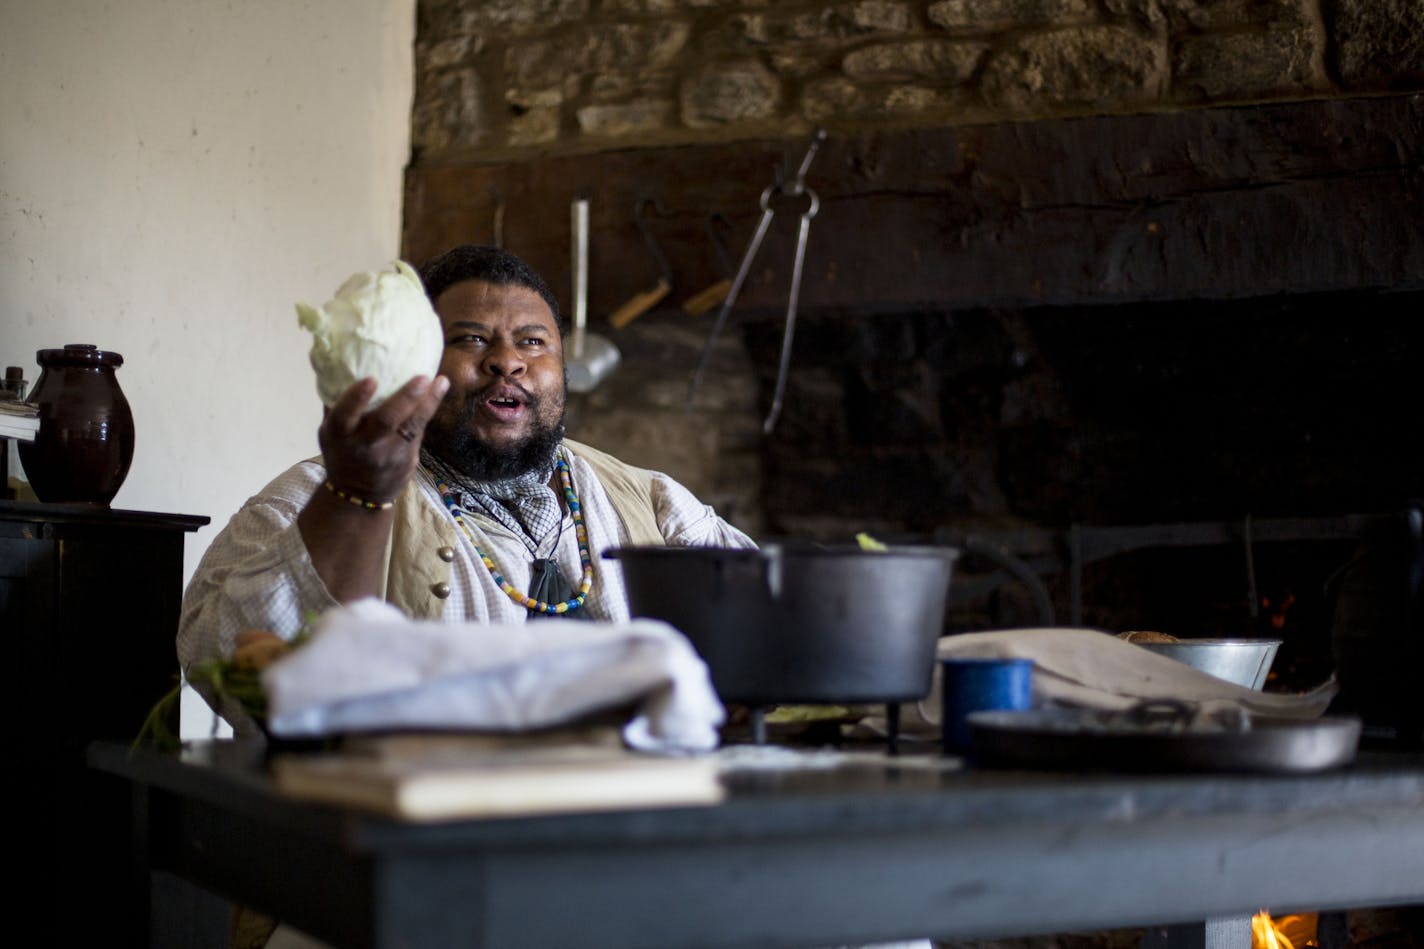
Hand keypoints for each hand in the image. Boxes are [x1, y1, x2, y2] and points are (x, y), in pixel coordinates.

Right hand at [317, 374, 449, 504]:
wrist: (359, 496)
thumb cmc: (343, 452)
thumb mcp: (330, 433)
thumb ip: (336, 406)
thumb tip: (341, 366)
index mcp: (339, 436)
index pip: (344, 416)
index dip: (357, 398)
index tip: (372, 379)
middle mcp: (364, 446)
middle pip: (386, 421)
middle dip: (405, 398)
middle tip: (422, 377)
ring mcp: (389, 456)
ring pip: (412, 427)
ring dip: (429, 403)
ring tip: (441, 382)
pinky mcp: (408, 461)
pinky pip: (419, 432)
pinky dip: (428, 411)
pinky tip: (438, 392)